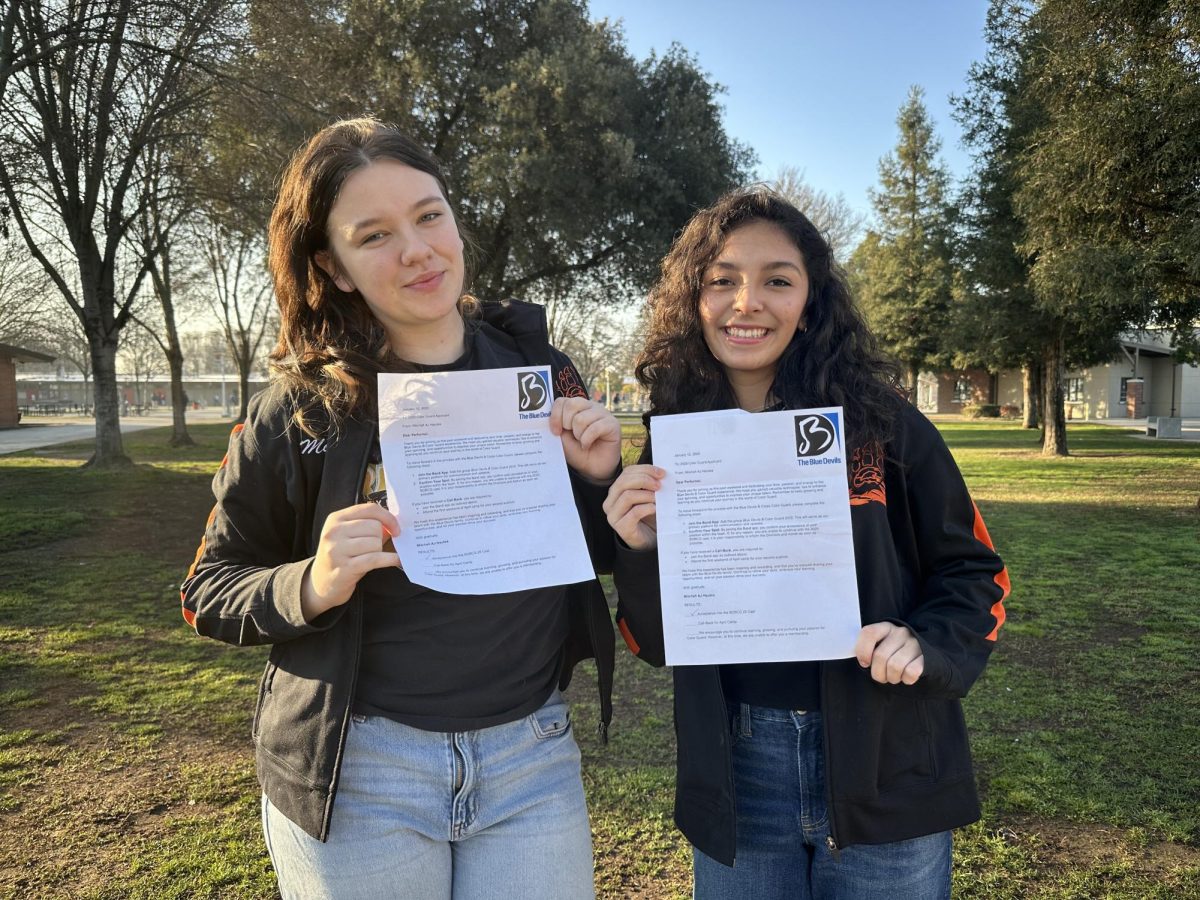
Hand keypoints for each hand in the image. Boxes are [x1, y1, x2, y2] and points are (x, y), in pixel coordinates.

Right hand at [302, 502, 400, 620]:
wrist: (321, 583)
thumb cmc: (341, 556)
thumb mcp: (349, 536)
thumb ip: (368, 525)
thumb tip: (394, 524)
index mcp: (336, 519)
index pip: (370, 509)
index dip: (388, 517)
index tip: (397, 528)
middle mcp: (334, 532)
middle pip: (374, 526)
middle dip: (380, 538)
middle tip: (374, 548)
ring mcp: (337, 550)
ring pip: (375, 543)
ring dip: (380, 551)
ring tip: (370, 558)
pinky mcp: (344, 567)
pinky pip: (375, 559)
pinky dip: (390, 559)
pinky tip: (397, 560)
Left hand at [549, 396, 620, 482]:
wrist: (593, 469)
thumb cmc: (577, 452)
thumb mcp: (562, 438)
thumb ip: (556, 426)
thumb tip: (544, 417)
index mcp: (577, 407)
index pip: (562, 401)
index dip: (555, 415)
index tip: (555, 432)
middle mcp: (590, 406)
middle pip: (571, 404)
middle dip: (566, 424)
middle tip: (572, 436)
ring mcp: (603, 414)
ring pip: (581, 418)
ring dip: (578, 435)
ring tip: (581, 442)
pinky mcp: (612, 424)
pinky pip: (594, 428)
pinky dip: (587, 440)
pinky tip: (587, 445)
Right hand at [602, 464, 663, 550]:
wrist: (649, 540)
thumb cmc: (649, 516)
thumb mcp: (648, 496)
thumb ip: (650, 484)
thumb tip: (661, 474)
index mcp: (616, 490)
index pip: (627, 473)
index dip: (644, 469)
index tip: (661, 473)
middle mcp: (610, 502)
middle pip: (624, 482)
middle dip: (644, 479)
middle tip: (660, 484)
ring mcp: (614, 516)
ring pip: (627, 496)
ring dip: (646, 494)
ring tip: (659, 498)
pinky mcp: (621, 528)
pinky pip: (634, 513)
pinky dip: (647, 507)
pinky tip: (655, 508)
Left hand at [855, 622, 923, 684]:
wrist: (923, 654)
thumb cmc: (896, 653)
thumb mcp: (882, 645)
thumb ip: (869, 648)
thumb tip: (862, 661)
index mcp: (886, 627)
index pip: (869, 633)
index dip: (862, 651)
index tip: (864, 663)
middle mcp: (901, 633)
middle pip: (880, 656)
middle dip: (878, 673)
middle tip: (882, 675)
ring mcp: (915, 644)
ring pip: (894, 666)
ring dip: (892, 677)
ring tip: (894, 676)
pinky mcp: (927, 657)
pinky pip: (910, 672)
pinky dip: (906, 679)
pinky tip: (906, 676)